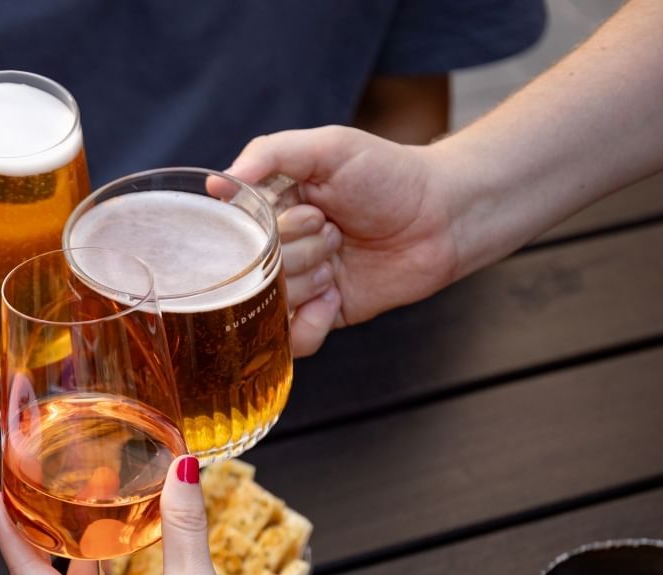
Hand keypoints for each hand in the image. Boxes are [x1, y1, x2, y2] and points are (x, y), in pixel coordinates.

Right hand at [228, 126, 462, 356]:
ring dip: (309, 281)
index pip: (234, 234)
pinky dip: (310, 324)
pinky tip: (335, 297)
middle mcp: (278, 248)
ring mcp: (299, 283)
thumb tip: (217, 183)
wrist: (446, 215)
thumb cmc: (390, 173)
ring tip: (341, 256)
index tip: (308, 212)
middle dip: (296, 252)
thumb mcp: (329, 146)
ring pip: (271, 304)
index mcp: (269, 208)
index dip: (268, 229)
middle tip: (333, 230)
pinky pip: (293, 340)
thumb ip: (271, 152)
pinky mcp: (323, 314)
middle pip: (252, 272)